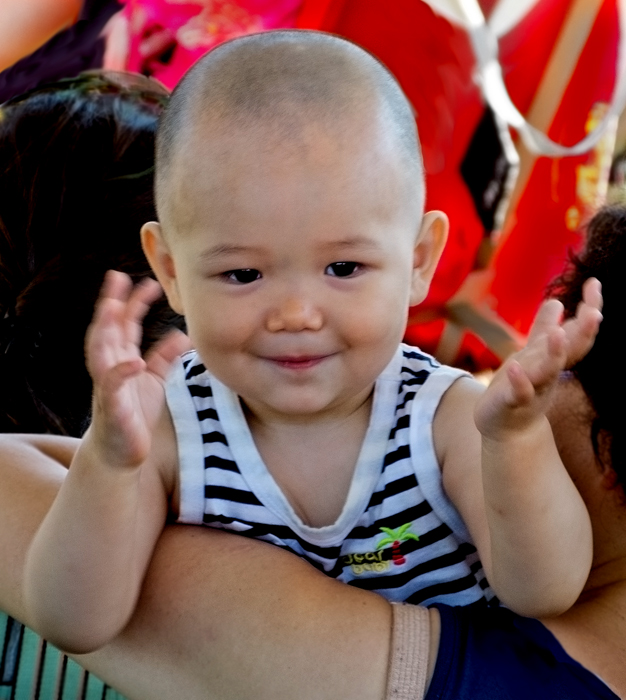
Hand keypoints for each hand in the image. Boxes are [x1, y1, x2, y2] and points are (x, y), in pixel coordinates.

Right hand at [85, 271, 189, 467]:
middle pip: (106, 330)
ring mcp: (108, 386)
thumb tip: (181, 333)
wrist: (120, 453)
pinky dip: (122, 372)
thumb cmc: (134, 414)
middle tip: (117, 278)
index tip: (143, 280)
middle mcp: (110, 367)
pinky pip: (113, 387)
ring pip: (100, 352)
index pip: (123, 324)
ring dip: (106, 329)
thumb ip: (164, 357)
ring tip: (115, 307)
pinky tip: (135, 361)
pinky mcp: (112, 407)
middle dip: (110, 304)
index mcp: (120, 359)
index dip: (131, 302)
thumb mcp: (154, 380)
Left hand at [475, 278, 601, 439]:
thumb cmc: (522, 388)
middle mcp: (549, 372)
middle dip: (583, 332)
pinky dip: (520, 381)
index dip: (588, 310)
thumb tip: (557, 302)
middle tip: (595, 311)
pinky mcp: (513, 403)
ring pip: (548, 371)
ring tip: (559, 334)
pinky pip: (519, 393)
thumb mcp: (533, 354)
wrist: (506, 429)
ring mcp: (533, 388)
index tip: (594, 283)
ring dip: (555, 354)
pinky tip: (516, 367)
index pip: (577, 333)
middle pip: (572, 351)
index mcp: (555, 358)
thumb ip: (544, 328)